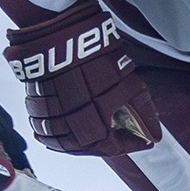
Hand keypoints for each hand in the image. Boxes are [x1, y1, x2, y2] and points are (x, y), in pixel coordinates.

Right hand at [3, 0, 160, 156]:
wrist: (60, 42)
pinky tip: (75, 117)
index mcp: (93, 134)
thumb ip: (144, 115)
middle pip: (91, 147)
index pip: (116, 149)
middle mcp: (68, 134)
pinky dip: (64, 127)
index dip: (133, 143)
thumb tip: (154, 134)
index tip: (143, 138)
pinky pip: (49, 128)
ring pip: (68, 140)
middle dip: (109, 139)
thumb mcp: (131, 88)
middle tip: (123, 129)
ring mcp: (48, 122)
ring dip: (86, 134)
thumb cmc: (95, 65)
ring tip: (100, 123)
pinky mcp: (35, 109)